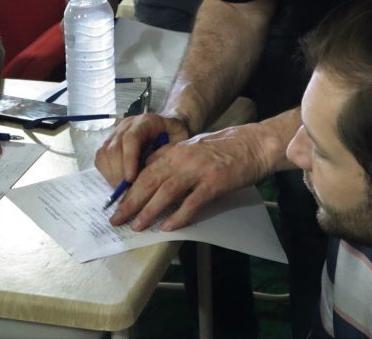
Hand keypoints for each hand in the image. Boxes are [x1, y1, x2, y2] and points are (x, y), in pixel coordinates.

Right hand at [95, 113, 190, 185]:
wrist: (170, 126)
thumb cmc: (176, 135)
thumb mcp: (181, 141)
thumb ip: (168, 153)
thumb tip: (150, 172)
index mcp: (146, 121)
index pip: (130, 139)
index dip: (128, 160)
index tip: (131, 179)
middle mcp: (127, 124)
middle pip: (114, 148)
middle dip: (118, 173)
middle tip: (127, 193)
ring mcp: (116, 132)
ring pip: (104, 153)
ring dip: (111, 175)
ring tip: (123, 190)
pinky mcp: (110, 141)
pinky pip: (101, 158)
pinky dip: (106, 173)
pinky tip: (118, 183)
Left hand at [107, 123, 274, 231]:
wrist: (254, 144)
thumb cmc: (224, 148)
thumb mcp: (192, 147)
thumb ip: (172, 159)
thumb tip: (151, 175)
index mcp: (175, 150)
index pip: (144, 170)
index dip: (128, 189)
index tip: (117, 204)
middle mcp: (182, 158)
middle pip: (149, 181)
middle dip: (130, 202)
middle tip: (117, 219)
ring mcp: (198, 170)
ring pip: (166, 192)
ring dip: (148, 211)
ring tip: (136, 226)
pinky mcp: (214, 183)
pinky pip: (192, 202)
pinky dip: (178, 216)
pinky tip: (168, 227)